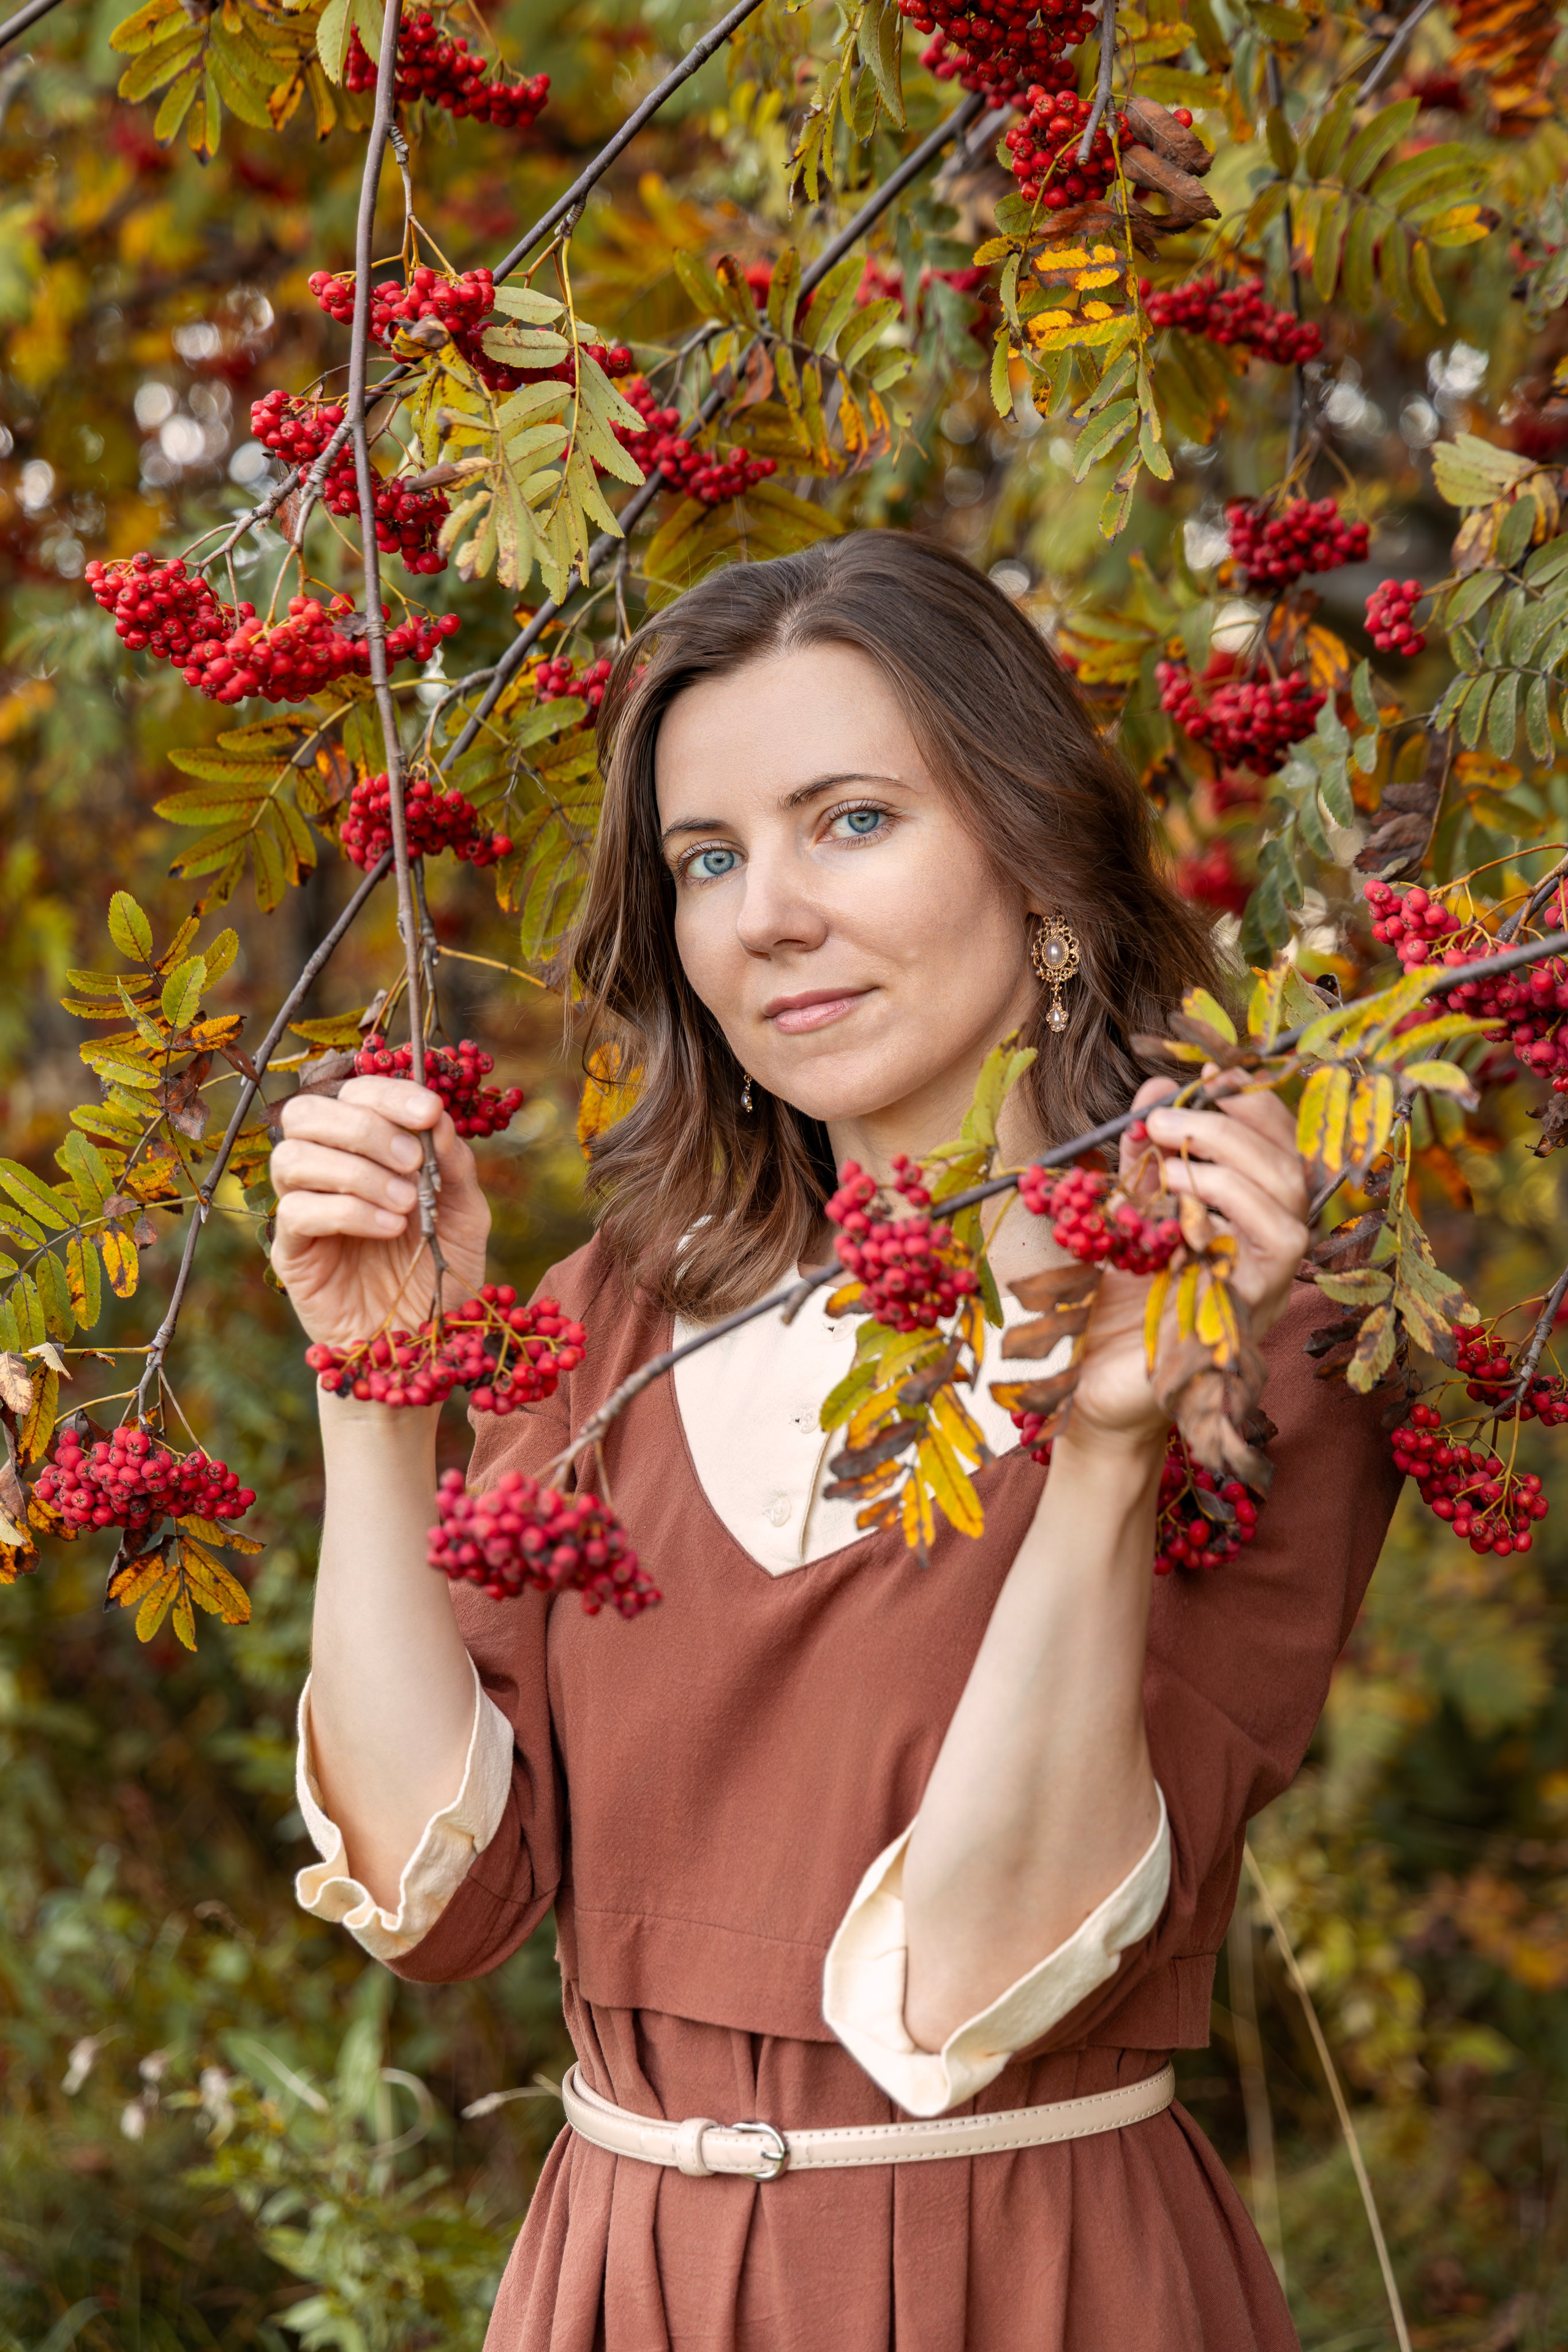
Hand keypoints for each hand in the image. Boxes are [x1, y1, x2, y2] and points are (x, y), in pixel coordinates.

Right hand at [270, 1077, 490, 1348]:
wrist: (424, 1338)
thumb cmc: (441, 1267)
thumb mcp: (464, 1211)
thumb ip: (452, 1162)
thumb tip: (436, 1116)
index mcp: (365, 1148)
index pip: (354, 1093)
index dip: (387, 1092)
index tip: (428, 1111)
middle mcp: (325, 1169)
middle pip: (305, 1113)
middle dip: (364, 1127)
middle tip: (411, 1161)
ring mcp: (302, 1208)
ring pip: (292, 1157)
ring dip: (357, 1172)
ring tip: (405, 1203)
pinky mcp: (292, 1251)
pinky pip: (295, 1212)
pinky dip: (347, 1211)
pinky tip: (388, 1228)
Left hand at [1136, 1072, 1309, 1334]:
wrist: (1103, 1384)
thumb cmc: (1121, 1303)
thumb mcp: (1127, 1212)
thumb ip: (1144, 1155)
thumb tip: (1156, 1089)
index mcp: (1248, 1215)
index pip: (1277, 1143)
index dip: (1251, 1102)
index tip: (1207, 1075)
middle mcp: (1271, 1243)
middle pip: (1289, 1160)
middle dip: (1228, 1121)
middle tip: (1159, 1117)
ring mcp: (1270, 1276)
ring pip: (1287, 1194)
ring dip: (1223, 1154)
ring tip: (1162, 1151)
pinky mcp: (1257, 1305)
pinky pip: (1272, 1241)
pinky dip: (1224, 1202)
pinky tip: (1176, 1196)